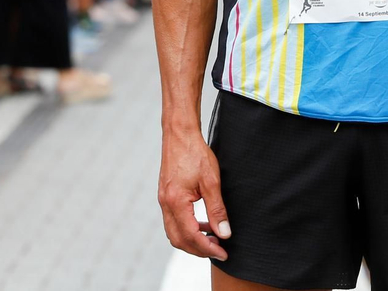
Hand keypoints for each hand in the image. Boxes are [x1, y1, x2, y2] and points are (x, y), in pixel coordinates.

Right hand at [157, 129, 229, 260]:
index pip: (191, 236)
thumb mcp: (211, 181)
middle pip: (179, 240)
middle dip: (199, 249)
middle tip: (220, 250)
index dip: (208, 248)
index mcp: (175, 202)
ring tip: (213, 239)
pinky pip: (174, 222)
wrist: (179, 134)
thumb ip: (217, 209)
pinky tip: (203, 224)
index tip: (224, 253)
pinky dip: (188, 229)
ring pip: (174, 233)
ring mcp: (163, 201)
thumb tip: (224, 234)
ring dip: (193, 241)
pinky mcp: (165, 196)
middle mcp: (165, 204)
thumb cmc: (195, 153)